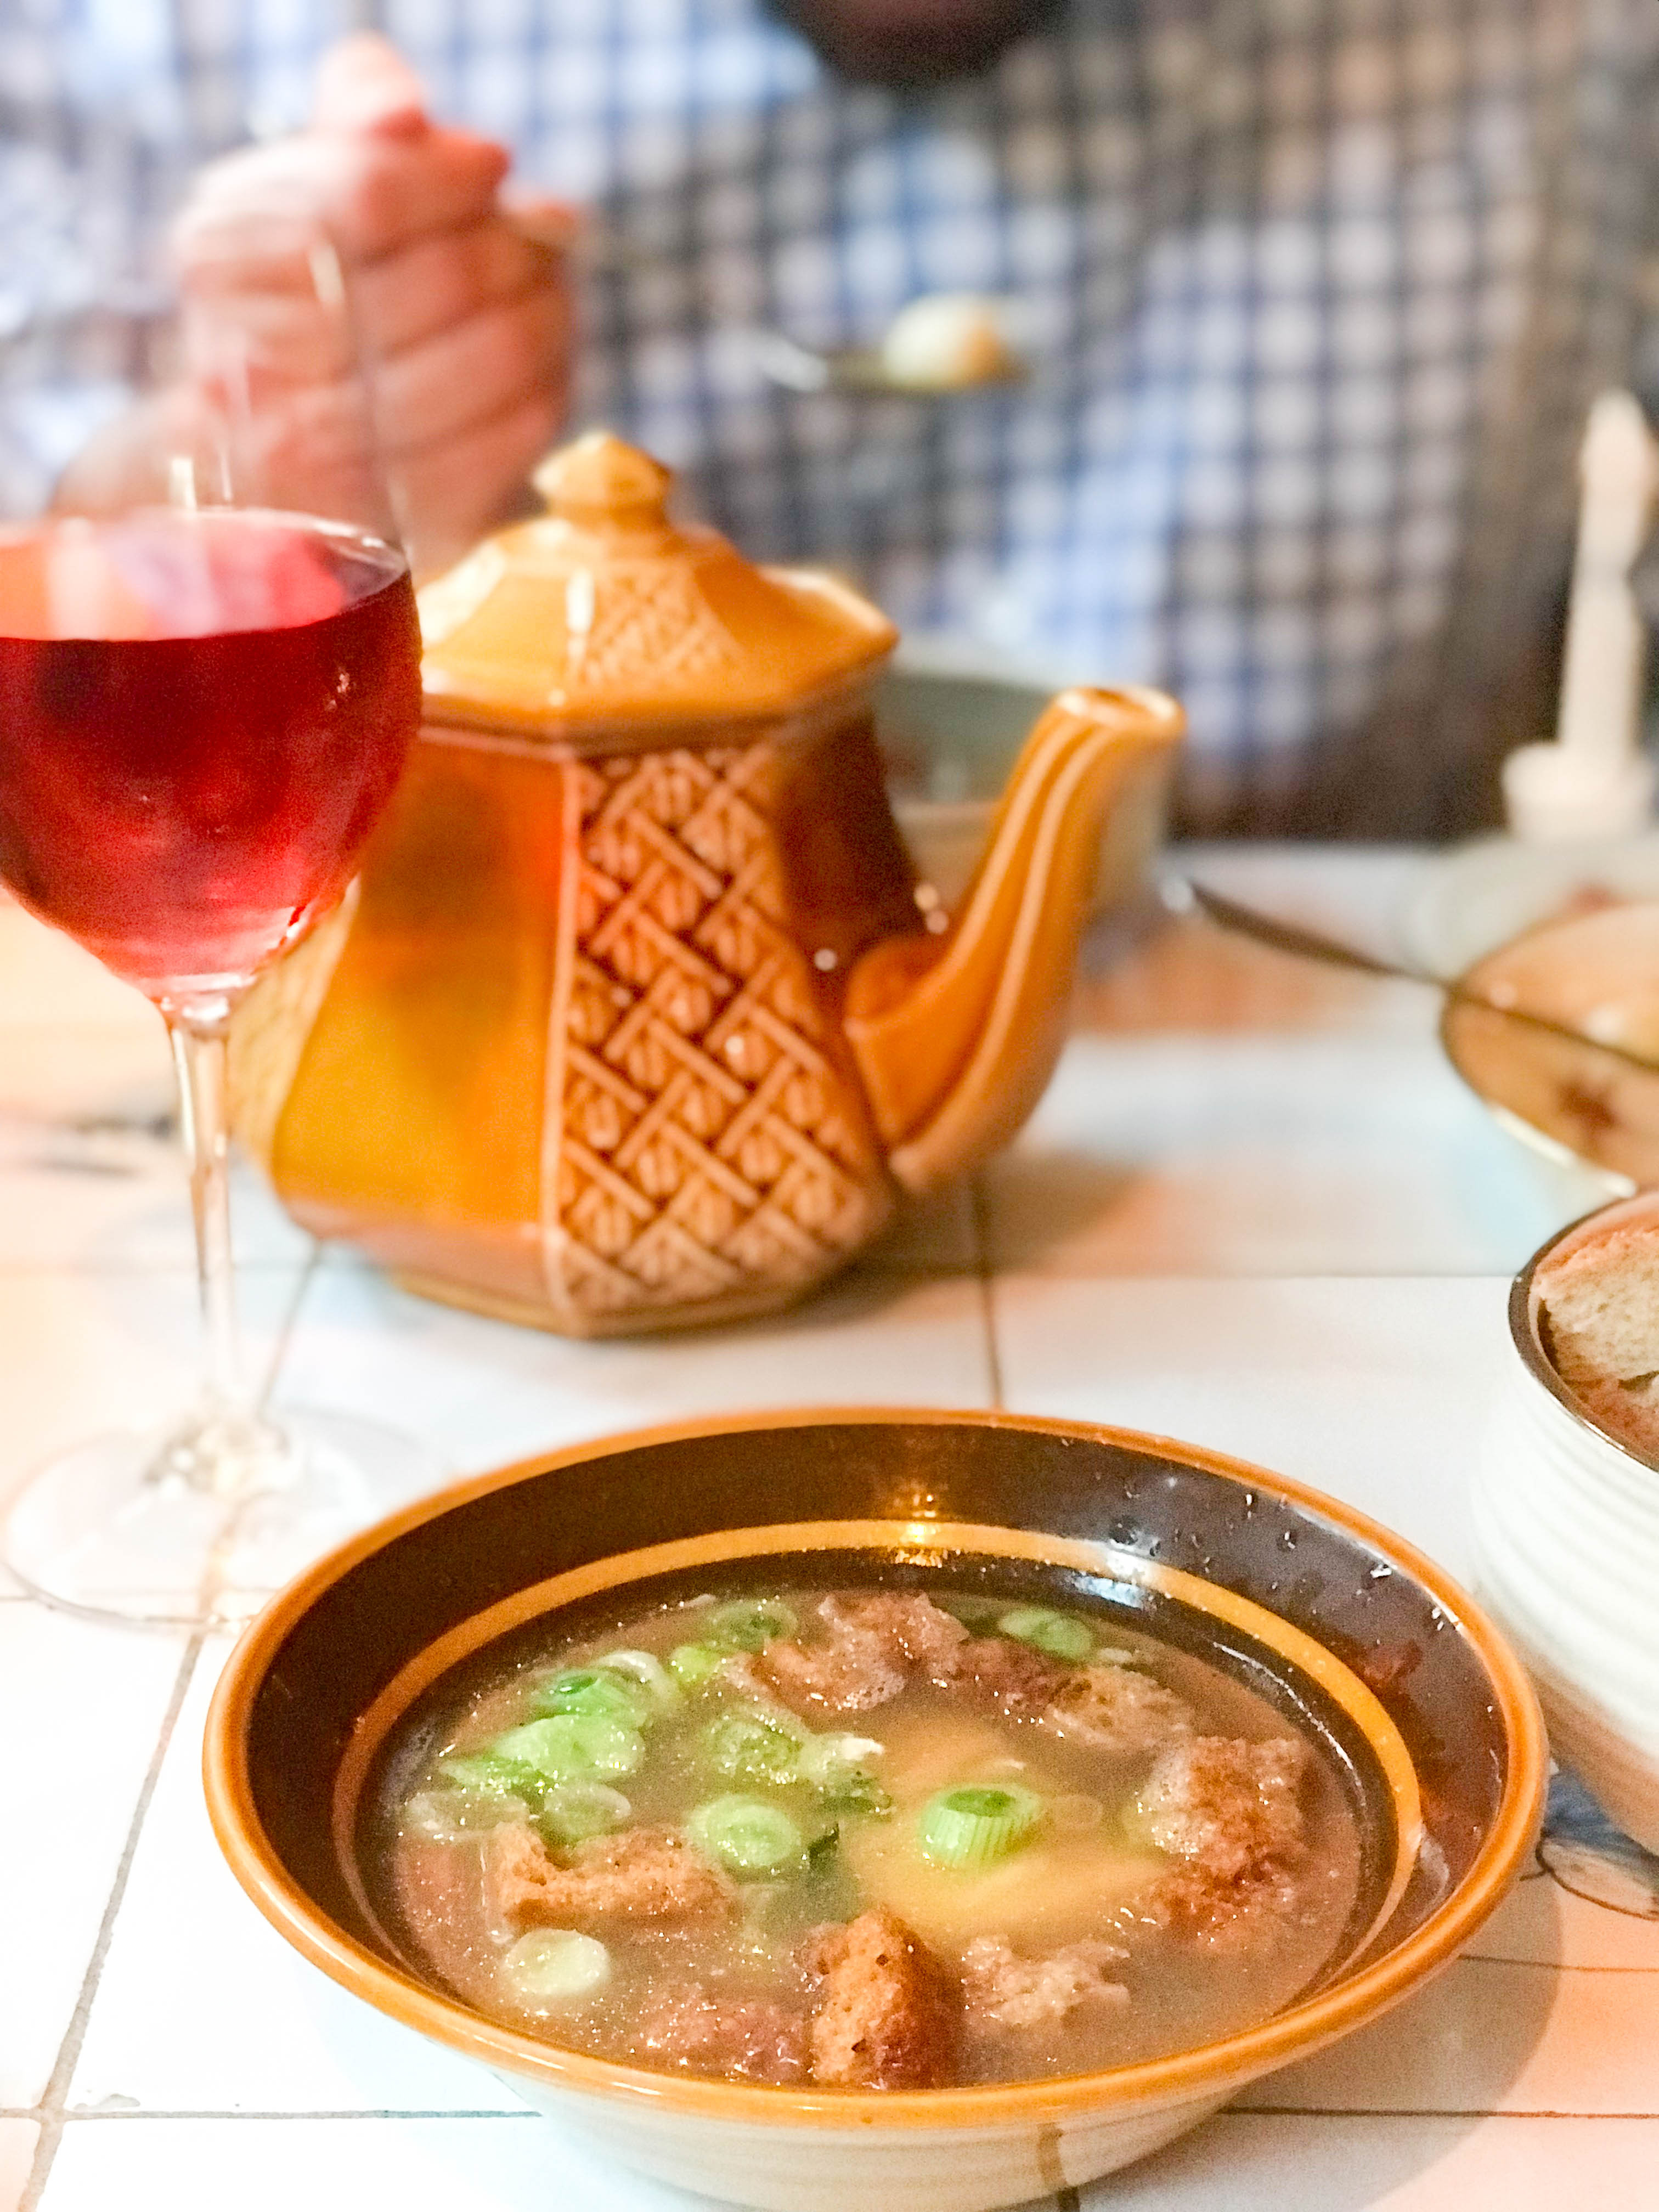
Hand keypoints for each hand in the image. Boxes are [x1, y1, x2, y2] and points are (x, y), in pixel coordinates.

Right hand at [174, 36, 572, 576]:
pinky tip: (543, 365)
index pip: (363, 201)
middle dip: (512, 251)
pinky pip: (505, 443)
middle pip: (439, 283)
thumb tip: (403, 112)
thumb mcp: (302, 187)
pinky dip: (544, 391)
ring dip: (543, 317)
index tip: (493, 168)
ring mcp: (320, 460)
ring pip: (485, 363)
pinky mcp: (394, 522)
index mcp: (221, 261)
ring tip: (549, 295)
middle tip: (541, 237)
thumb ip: (351, 121)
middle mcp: (253, 366)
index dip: (448, 178)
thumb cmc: (300, 300)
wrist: (256, 461)